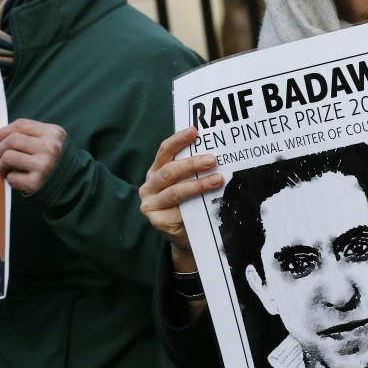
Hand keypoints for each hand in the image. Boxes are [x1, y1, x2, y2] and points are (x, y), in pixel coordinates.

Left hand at [0, 119, 66, 195]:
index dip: (2, 132)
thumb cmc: (54, 158)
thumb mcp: (50, 139)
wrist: (71, 182)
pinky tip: (15, 178)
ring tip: (4, 168)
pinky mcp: (36, 183)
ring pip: (8, 157)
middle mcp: (50, 148)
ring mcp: (44, 165)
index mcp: (53, 133)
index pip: (20, 125)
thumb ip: (29, 133)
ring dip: (0, 164)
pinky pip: (12, 177)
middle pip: (11, 140)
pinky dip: (9, 178)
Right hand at [139, 127, 222, 273]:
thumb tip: (215, 152)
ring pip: (174, 192)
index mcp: (156, 171)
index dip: (178, 140)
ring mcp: (151, 205)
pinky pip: (178, 212)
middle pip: (169, 171)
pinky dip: (195, 206)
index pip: (164, 151)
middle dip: (191, 164)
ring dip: (197, 185)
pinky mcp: (158, 221)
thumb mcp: (187, 183)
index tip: (194, 131)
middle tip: (212, 160)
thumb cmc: (188, 204)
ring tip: (217, 180)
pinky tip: (209, 203)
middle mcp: (149, 186)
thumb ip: (193, 170)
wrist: (184, 236)